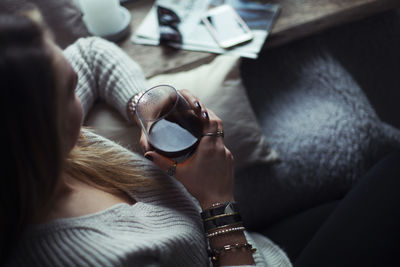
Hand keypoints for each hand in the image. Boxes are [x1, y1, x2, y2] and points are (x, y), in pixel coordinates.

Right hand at [141, 90, 234, 209]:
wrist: (218, 201)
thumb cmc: (199, 187)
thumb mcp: (179, 173)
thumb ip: (162, 162)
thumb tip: (148, 154)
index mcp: (209, 147)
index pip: (211, 121)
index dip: (204, 112)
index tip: (196, 108)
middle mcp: (220, 147)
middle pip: (218, 123)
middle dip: (208, 116)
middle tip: (197, 113)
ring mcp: (227, 153)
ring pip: (221, 133)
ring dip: (212, 127)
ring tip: (200, 126)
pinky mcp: (229, 159)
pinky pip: (223, 144)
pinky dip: (215, 139)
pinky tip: (206, 144)